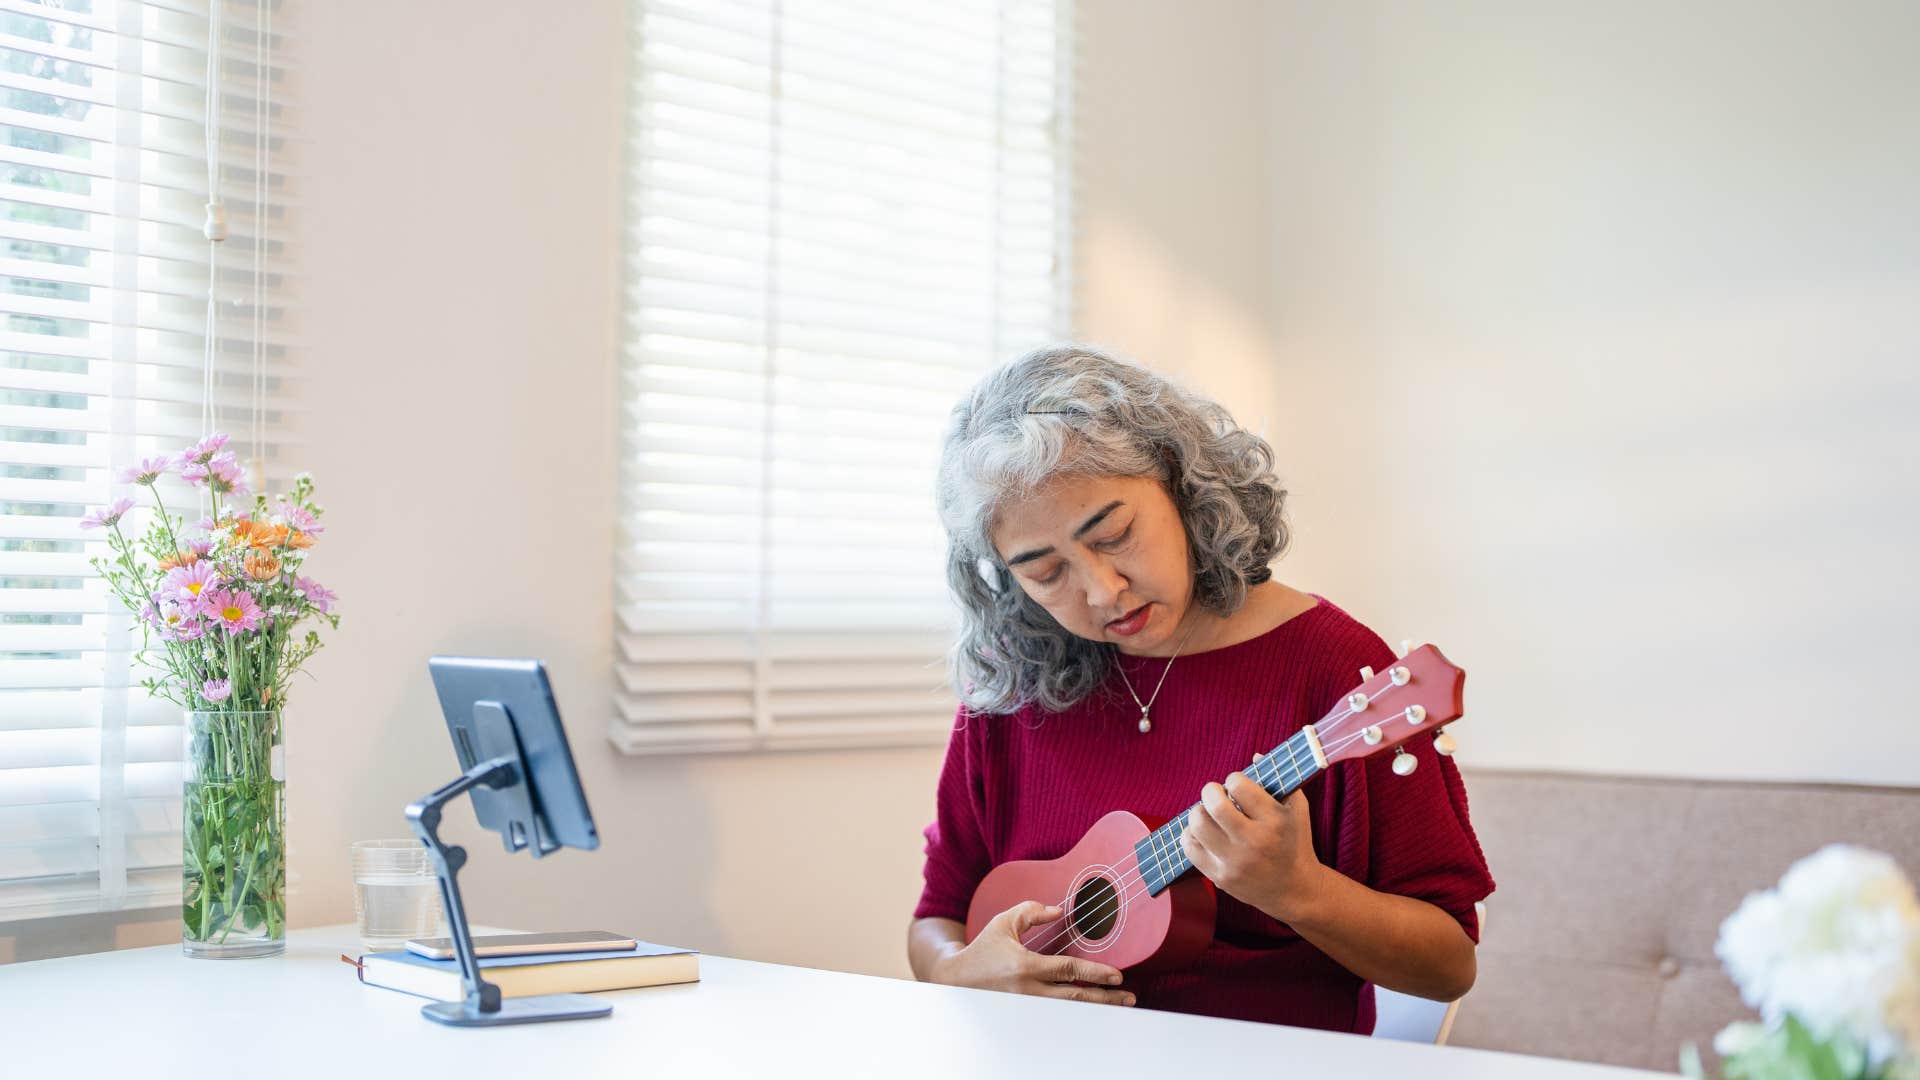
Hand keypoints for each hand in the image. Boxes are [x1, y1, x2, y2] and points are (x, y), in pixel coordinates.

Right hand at [929, 901, 1134, 1006]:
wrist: (958, 980)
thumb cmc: (984, 948)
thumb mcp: (1004, 923)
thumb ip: (1032, 912)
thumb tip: (1059, 911)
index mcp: (1025, 967)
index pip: (1068, 970)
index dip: (1095, 973)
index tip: (1117, 975)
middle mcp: (1029, 991)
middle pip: (1075, 997)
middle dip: (1105, 998)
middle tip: (1128, 997)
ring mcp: (1028, 1006)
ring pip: (1069, 1010)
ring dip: (1096, 1008)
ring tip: (1119, 1006)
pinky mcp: (1026, 1014)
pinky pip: (1058, 1014)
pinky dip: (1078, 1013)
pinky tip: (1095, 1009)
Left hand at [1179, 754, 1326, 921]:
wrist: (1294, 890)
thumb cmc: (1295, 843)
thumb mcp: (1296, 809)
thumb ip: (1279, 780)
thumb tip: (1255, 755)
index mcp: (1274, 821)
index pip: (1238, 785)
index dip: (1234, 779)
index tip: (1236, 785)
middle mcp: (1254, 842)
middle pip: (1213, 805)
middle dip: (1209, 791)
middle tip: (1214, 794)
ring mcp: (1235, 862)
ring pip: (1198, 825)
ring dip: (1198, 812)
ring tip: (1207, 813)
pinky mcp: (1220, 877)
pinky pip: (1190, 848)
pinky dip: (1190, 835)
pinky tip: (1203, 833)